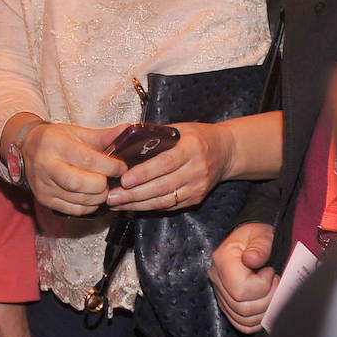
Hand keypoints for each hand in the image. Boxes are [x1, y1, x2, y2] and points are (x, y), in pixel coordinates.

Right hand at [20, 122, 124, 215]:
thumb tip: (128, 131)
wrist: (27, 149)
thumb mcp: (77, 132)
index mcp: (54, 144)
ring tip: (102, 186)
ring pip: (80, 200)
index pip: (87, 160)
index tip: (121, 167)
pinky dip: (90, 205)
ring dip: (99, 196)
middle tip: (110, 179)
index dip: (110, 166)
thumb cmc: (55, 140)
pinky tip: (92, 195)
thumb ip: (103, 136)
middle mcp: (45, 166)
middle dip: (103, 184)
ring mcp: (44, 185)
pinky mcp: (45, 200)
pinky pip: (75, 210)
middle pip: (82, 184)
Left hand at [106, 121, 233, 211]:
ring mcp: (197, 187)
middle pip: (162, 186)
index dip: (144, 173)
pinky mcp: (196, 199)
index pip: (165, 163)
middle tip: (111, 196)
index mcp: (191, 149)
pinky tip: (132, 207)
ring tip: (116, 204)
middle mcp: (196, 170)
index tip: (124, 179)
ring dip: (138, 204)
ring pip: (165, 200)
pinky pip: (170, 206)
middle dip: (134, 194)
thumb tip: (122, 140)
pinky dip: (150, 208)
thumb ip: (154, 135)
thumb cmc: (196, 136)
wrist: (226, 152)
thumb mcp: (178, 129)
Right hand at [209, 223, 276, 333]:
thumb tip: (251, 260)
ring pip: (242, 318)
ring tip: (272, 293)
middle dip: (266, 300)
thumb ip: (260, 246)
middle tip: (276, 283)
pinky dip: (255, 322)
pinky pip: (239, 323)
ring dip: (263, 311)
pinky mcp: (226, 302)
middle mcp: (216, 278)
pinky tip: (265, 308)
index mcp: (222, 260)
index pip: (240, 289)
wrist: (250, 239)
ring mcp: (220, 291)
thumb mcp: (261, 234)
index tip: (271, 272)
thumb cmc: (256, 236)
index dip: (262, 286)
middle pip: (242, 307)